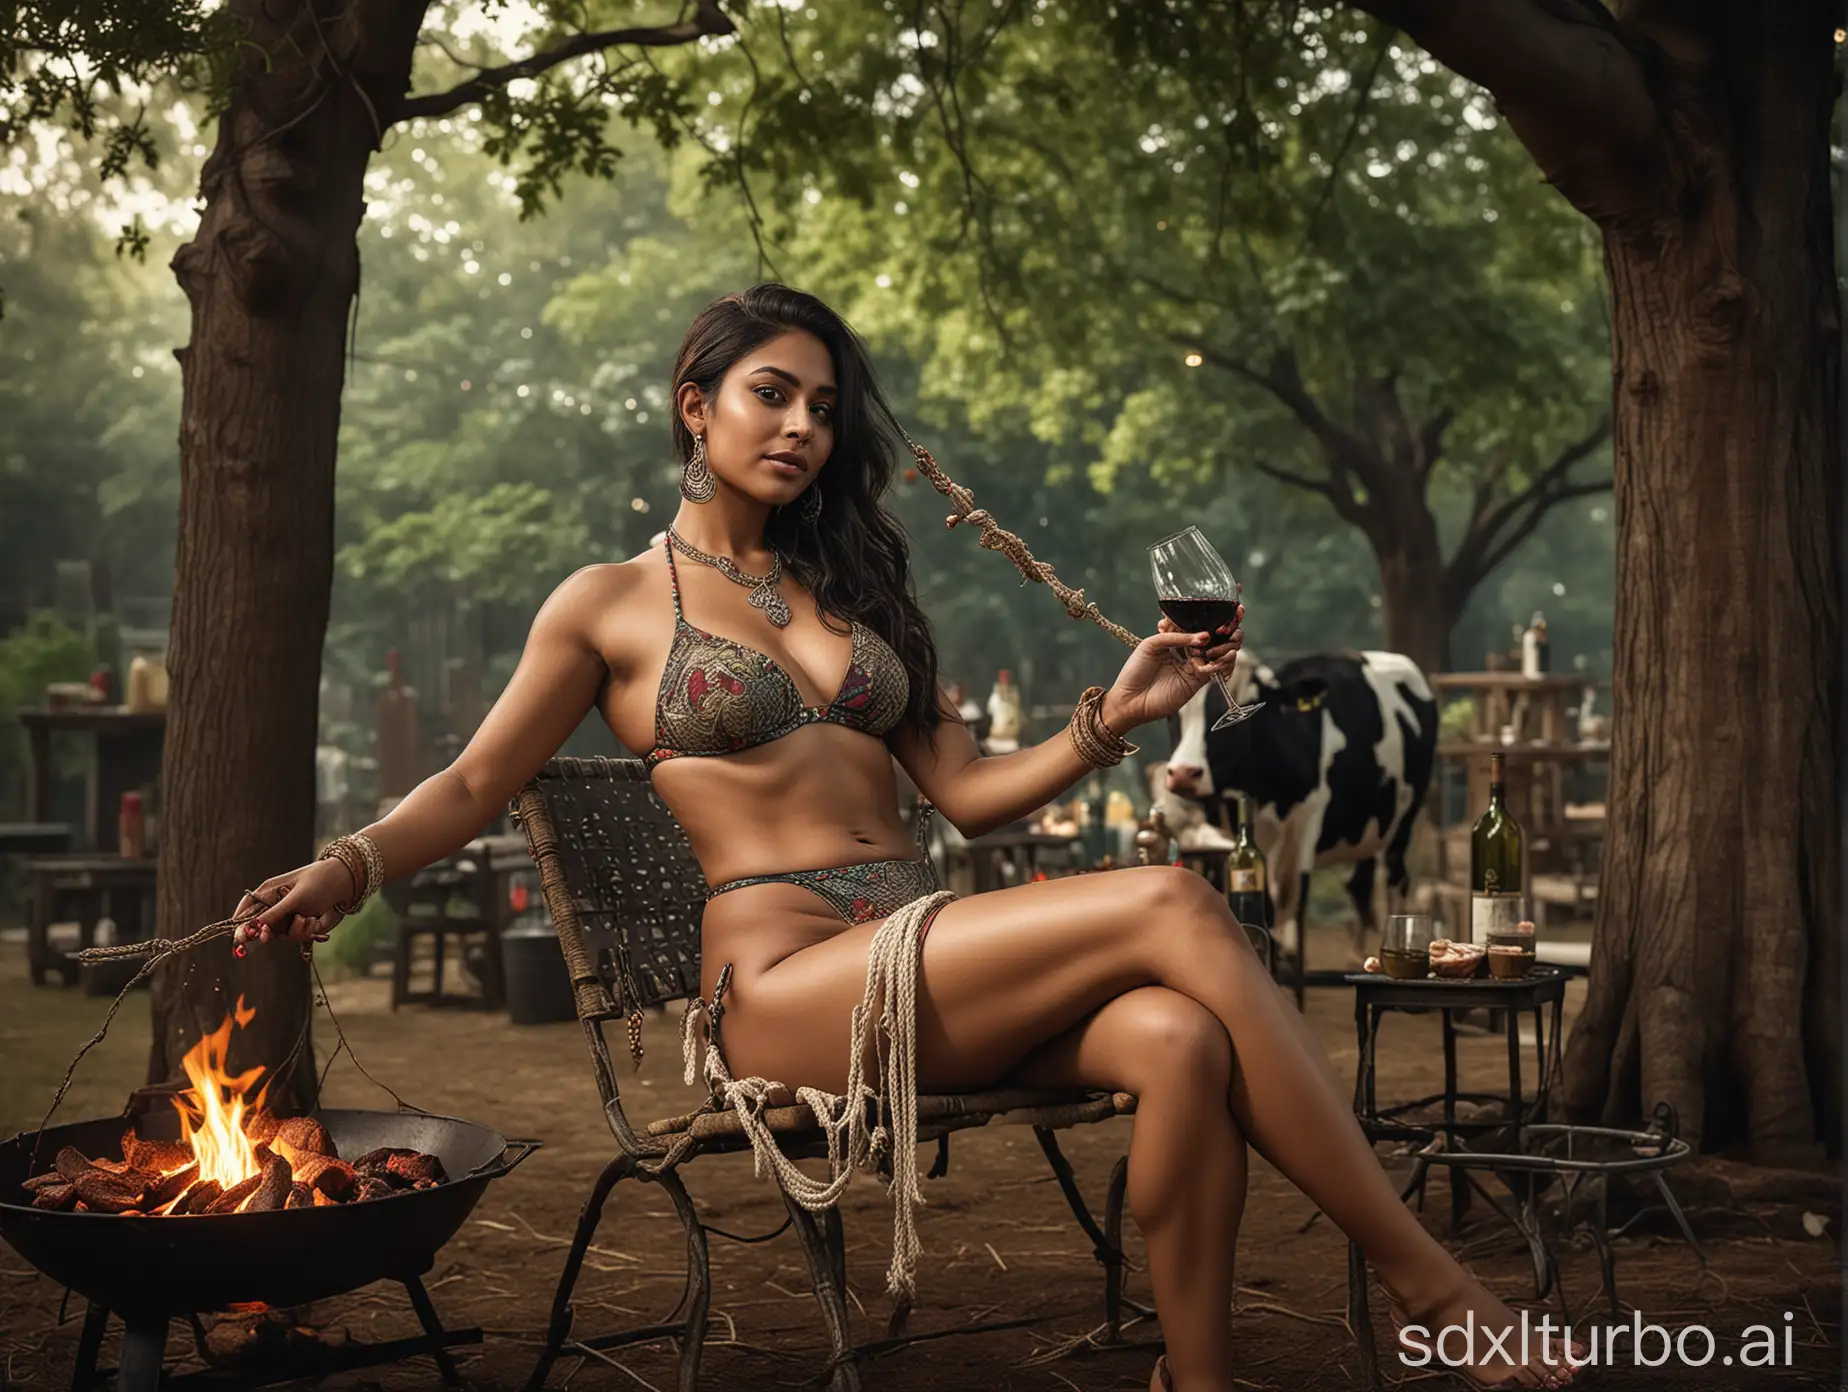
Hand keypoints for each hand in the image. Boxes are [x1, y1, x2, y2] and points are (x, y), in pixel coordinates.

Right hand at [232, 858, 356, 947]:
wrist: (347, 883)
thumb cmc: (319, 882)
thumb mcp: (295, 897)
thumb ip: (275, 913)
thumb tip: (253, 928)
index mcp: (268, 892)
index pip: (246, 910)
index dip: (240, 925)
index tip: (239, 938)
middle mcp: (275, 905)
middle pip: (259, 927)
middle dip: (264, 934)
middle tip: (266, 937)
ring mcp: (287, 916)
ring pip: (279, 935)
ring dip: (294, 931)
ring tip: (307, 919)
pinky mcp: (300, 924)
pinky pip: (295, 936)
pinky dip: (305, 931)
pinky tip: (315, 920)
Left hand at [1099, 597, 1243, 733]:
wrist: (1130, 700)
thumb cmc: (1135, 671)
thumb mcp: (1151, 644)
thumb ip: (1177, 637)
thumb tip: (1205, 636)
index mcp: (1176, 636)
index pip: (1199, 621)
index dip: (1214, 613)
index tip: (1230, 604)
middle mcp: (1188, 649)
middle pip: (1216, 635)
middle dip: (1229, 625)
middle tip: (1233, 619)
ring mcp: (1195, 664)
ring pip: (1221, 650)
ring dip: (1227, 643)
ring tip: (1222, 639)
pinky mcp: (1198, 680)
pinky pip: (1217, 668)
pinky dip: (1224, 661)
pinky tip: (1226, 654)